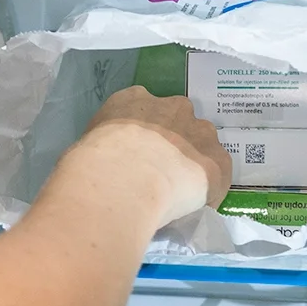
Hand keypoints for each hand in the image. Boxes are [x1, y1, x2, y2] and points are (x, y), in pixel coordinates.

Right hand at [52, 86, 229, 226]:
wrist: (121, 178)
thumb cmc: (92, 161)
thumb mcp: (89, 142)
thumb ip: (106, 144)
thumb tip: (108, 162)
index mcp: (133, 98)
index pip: (145, 107)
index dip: (145, 131)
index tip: (139, 150)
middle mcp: (171, 106)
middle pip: (180, 119)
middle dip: (175, 139)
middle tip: (160, 169)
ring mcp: (199, 131)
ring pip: (203, 144)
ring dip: (195, 161)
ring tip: (181, 190)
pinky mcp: (217, 161)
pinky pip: (217, 176)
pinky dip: (210, 190)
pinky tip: (197, 206)